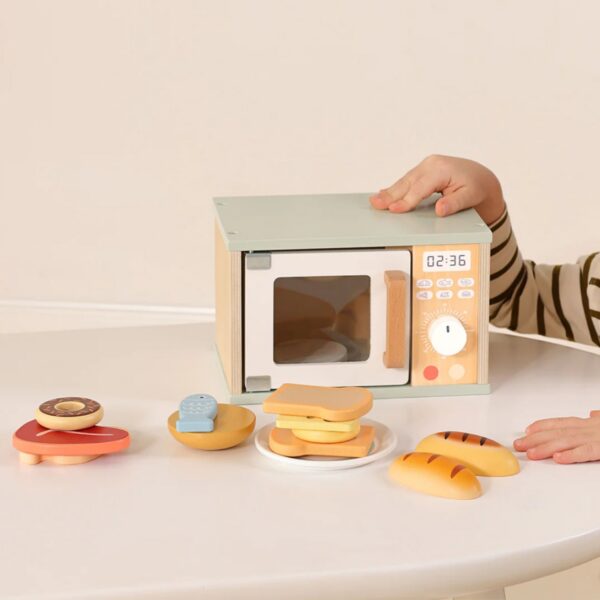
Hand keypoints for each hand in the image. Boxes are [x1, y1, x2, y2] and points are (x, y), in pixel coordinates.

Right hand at [370, 155, 504, 224]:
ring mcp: (426, 166)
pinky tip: (383, 193)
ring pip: (404, 181)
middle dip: (391, 195)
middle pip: (407, 183)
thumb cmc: (476, 186)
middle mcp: (431, 164)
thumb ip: (455, 203)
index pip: (420, 187)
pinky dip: (395, 188)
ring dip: (389, 192)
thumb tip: (440, 209)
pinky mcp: (422, 170)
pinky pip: (407, 180)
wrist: (481, 178)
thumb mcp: (471, 196)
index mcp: (442, 168)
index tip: (395, 209)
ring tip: (375, 201)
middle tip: (376, 204)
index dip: (406, 200)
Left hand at [513, 411, 599, 463]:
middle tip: (519, 445)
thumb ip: (599, 419)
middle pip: (557, 433)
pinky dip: (571, 454)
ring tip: (531, 453)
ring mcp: (596, 438)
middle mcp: (589, 428)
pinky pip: (586, 452)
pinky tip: (557, 458)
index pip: (561, 423)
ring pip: (566, 441)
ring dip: (546, 447)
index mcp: (589, 423)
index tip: (527, 431)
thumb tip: (592, 413)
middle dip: (536, 438)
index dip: (542, 426)